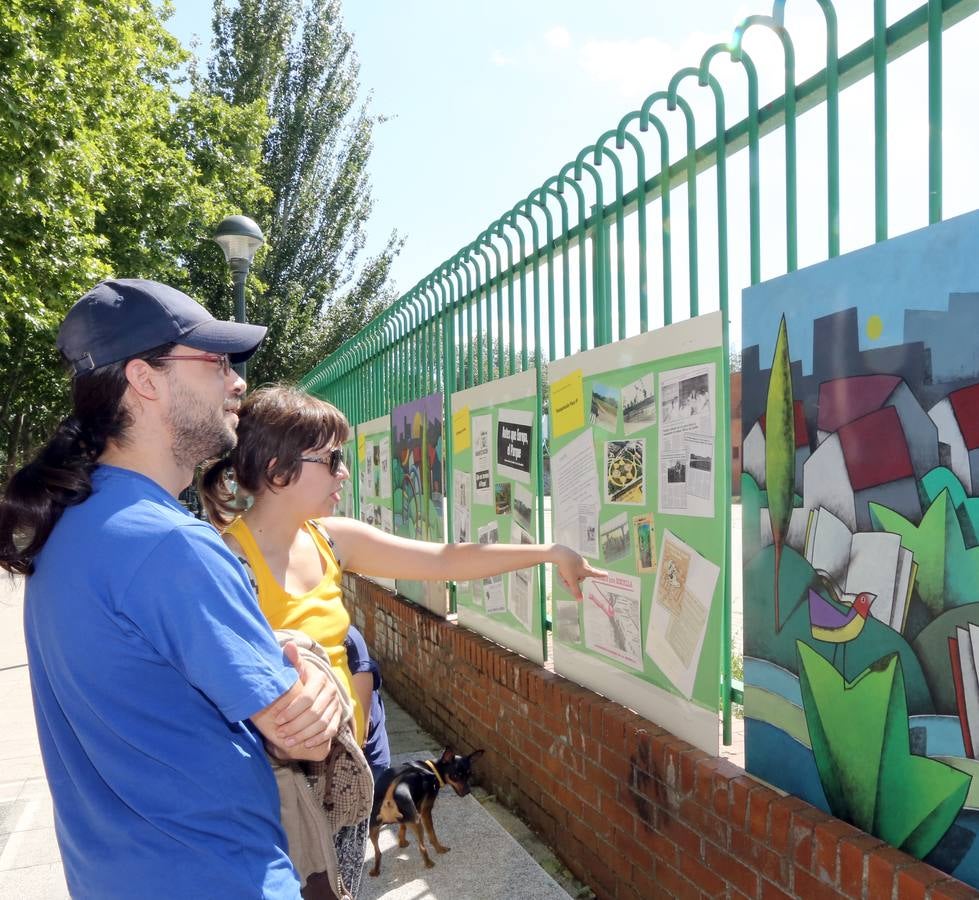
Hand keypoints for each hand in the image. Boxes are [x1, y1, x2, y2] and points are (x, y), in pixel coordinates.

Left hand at [270, 641, 341, 756]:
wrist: (316, 684)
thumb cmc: (300, 678)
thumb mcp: (296, 668)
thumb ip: (292, 660)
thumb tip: (288, 646)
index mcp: (320, 678)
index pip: (307, 698)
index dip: (291, 711)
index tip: (277, 720)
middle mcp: (331, 691)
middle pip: (314, 713)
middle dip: (296, 726)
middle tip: (281, 734)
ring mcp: (336, 704)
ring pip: (322, 723)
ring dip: (304, 735)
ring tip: (288, 741)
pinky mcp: (338, 715)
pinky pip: (331, 730)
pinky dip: (319, 738)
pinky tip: (306, 744)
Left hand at [550, 544, 605, 599]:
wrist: (560, 553)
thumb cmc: (567, 567)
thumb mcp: (571, 581)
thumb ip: (576, 591)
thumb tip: (581, 600)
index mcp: (587, 570)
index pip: (596, 574)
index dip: (601, 575)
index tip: (607, 574)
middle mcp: (585, 564)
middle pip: (581, 576)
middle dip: (574, 580)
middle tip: (566, 581)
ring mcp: (579, 560)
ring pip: (575, 572)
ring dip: (569, 575)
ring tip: (562, 573)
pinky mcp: (574, 557)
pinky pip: (571, 566)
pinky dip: (566, 569)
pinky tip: (562, 566)